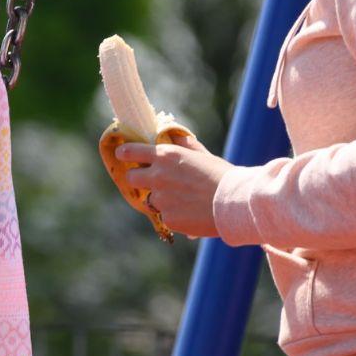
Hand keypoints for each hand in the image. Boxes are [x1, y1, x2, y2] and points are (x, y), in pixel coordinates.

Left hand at [113, 138, 228, 240]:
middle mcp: (158, 176)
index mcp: (166, 156)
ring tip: (183, 199)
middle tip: (152, 181)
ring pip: (150, 199)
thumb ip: (186, 146)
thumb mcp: (203, 155)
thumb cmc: (221, 175)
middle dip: (138, 179)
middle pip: (131, 178)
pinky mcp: (168, 218)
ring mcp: (161, 199)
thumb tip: (177, 137)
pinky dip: (174, 215)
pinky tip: (191, 212)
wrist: (234, 202)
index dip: (125, 153)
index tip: (121, 154)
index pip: (131, 152)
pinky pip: (165, 216)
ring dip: (161, 199)